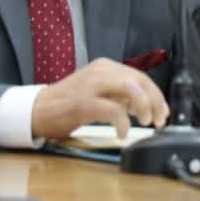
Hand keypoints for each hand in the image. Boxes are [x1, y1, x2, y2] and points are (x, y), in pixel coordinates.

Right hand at [30, 58, 169, 139]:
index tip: (163, 112)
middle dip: (155, 101)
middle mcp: (101, 71)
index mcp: (106, 67)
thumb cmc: (67, 104)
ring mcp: (92, 85)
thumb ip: (120, 95)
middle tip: (158, 120)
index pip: (140, 77)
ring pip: (131, 89)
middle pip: (140, 81)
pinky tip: (123, 133)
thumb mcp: (98, 92)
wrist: (36, 110)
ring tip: (145, 122)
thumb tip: (144, 104)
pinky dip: (123, 123)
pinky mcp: (84, 103)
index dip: (156, 95)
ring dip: (144, 107)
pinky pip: (113, 110)